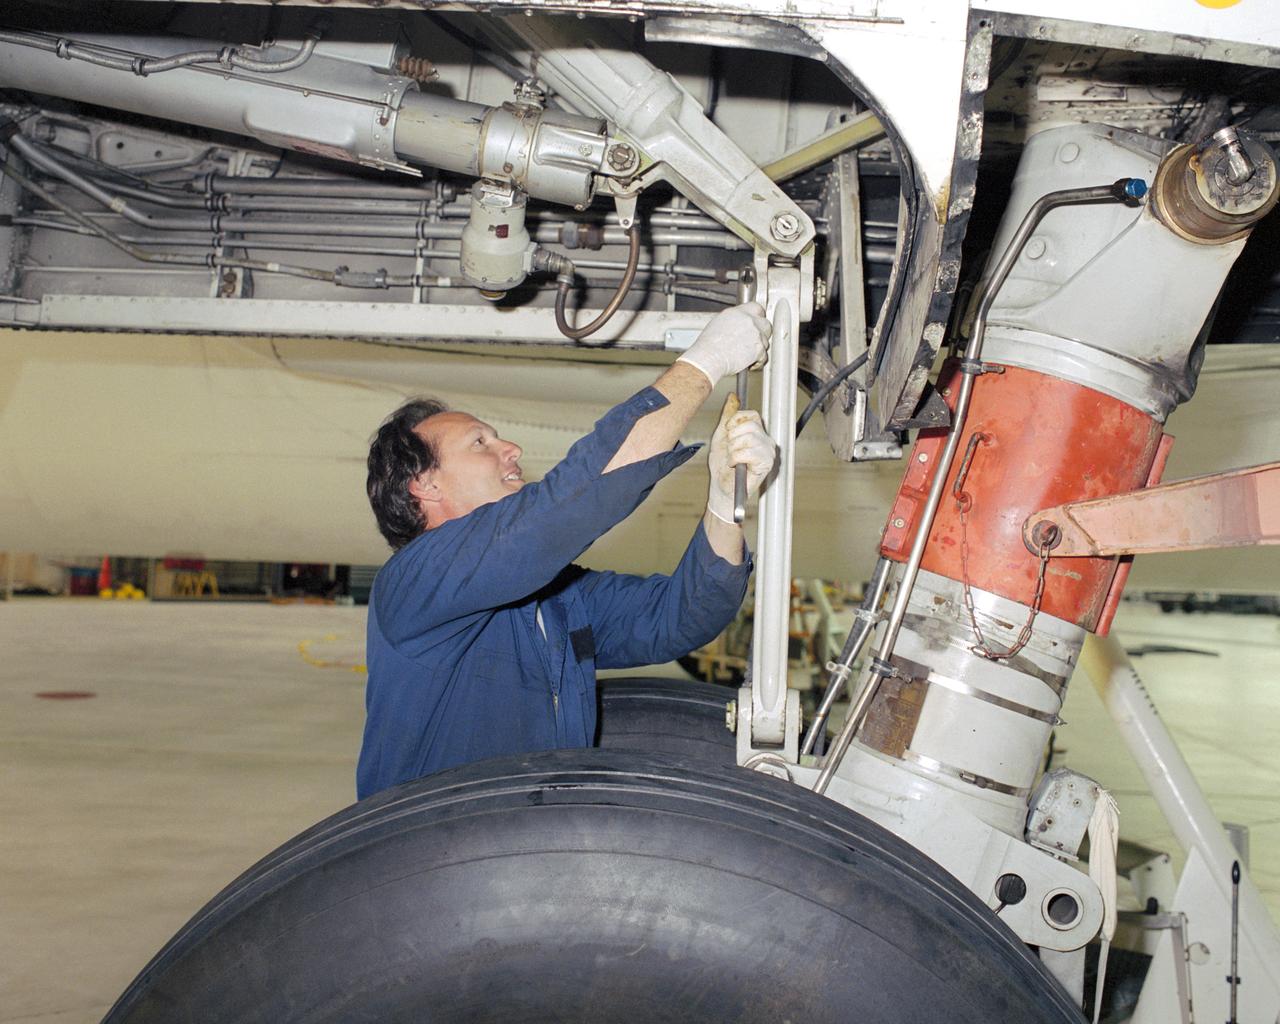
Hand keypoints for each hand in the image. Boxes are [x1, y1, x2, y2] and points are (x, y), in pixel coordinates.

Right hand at [676, 302, 770, 385]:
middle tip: (753, 340)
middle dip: (762, 333)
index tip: (756, 322)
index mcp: (737, 312)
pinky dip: (758, 361)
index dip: (757, 317)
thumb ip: (734, 322)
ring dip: (758, 348)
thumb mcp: (718, 324)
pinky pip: (764, 355)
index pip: (756, 308)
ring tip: (745, 354)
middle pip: (765, 323)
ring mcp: (755, 333)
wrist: (709, 358)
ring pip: (766, 341)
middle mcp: (748, 320)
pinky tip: (747, 362)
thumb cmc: (708, 347)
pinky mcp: (759, 348)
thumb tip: (739, 326)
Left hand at [706, 393, 776, 524]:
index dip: (736, 421)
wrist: (721, 487)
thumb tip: (732, 396)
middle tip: (730, 450)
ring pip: (748, 438)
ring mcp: (768, 452)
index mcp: (758, 433)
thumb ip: (728, 416)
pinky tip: (735, 466)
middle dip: (732, 437)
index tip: (728, 433)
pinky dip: (735, 458)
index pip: (752, 414)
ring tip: (732, 459)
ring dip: (733, 450)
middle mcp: (766, 441)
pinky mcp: (766, 464)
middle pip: (750, 425)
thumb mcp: (722, 435)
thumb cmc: (722, 465)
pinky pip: (748, 452)